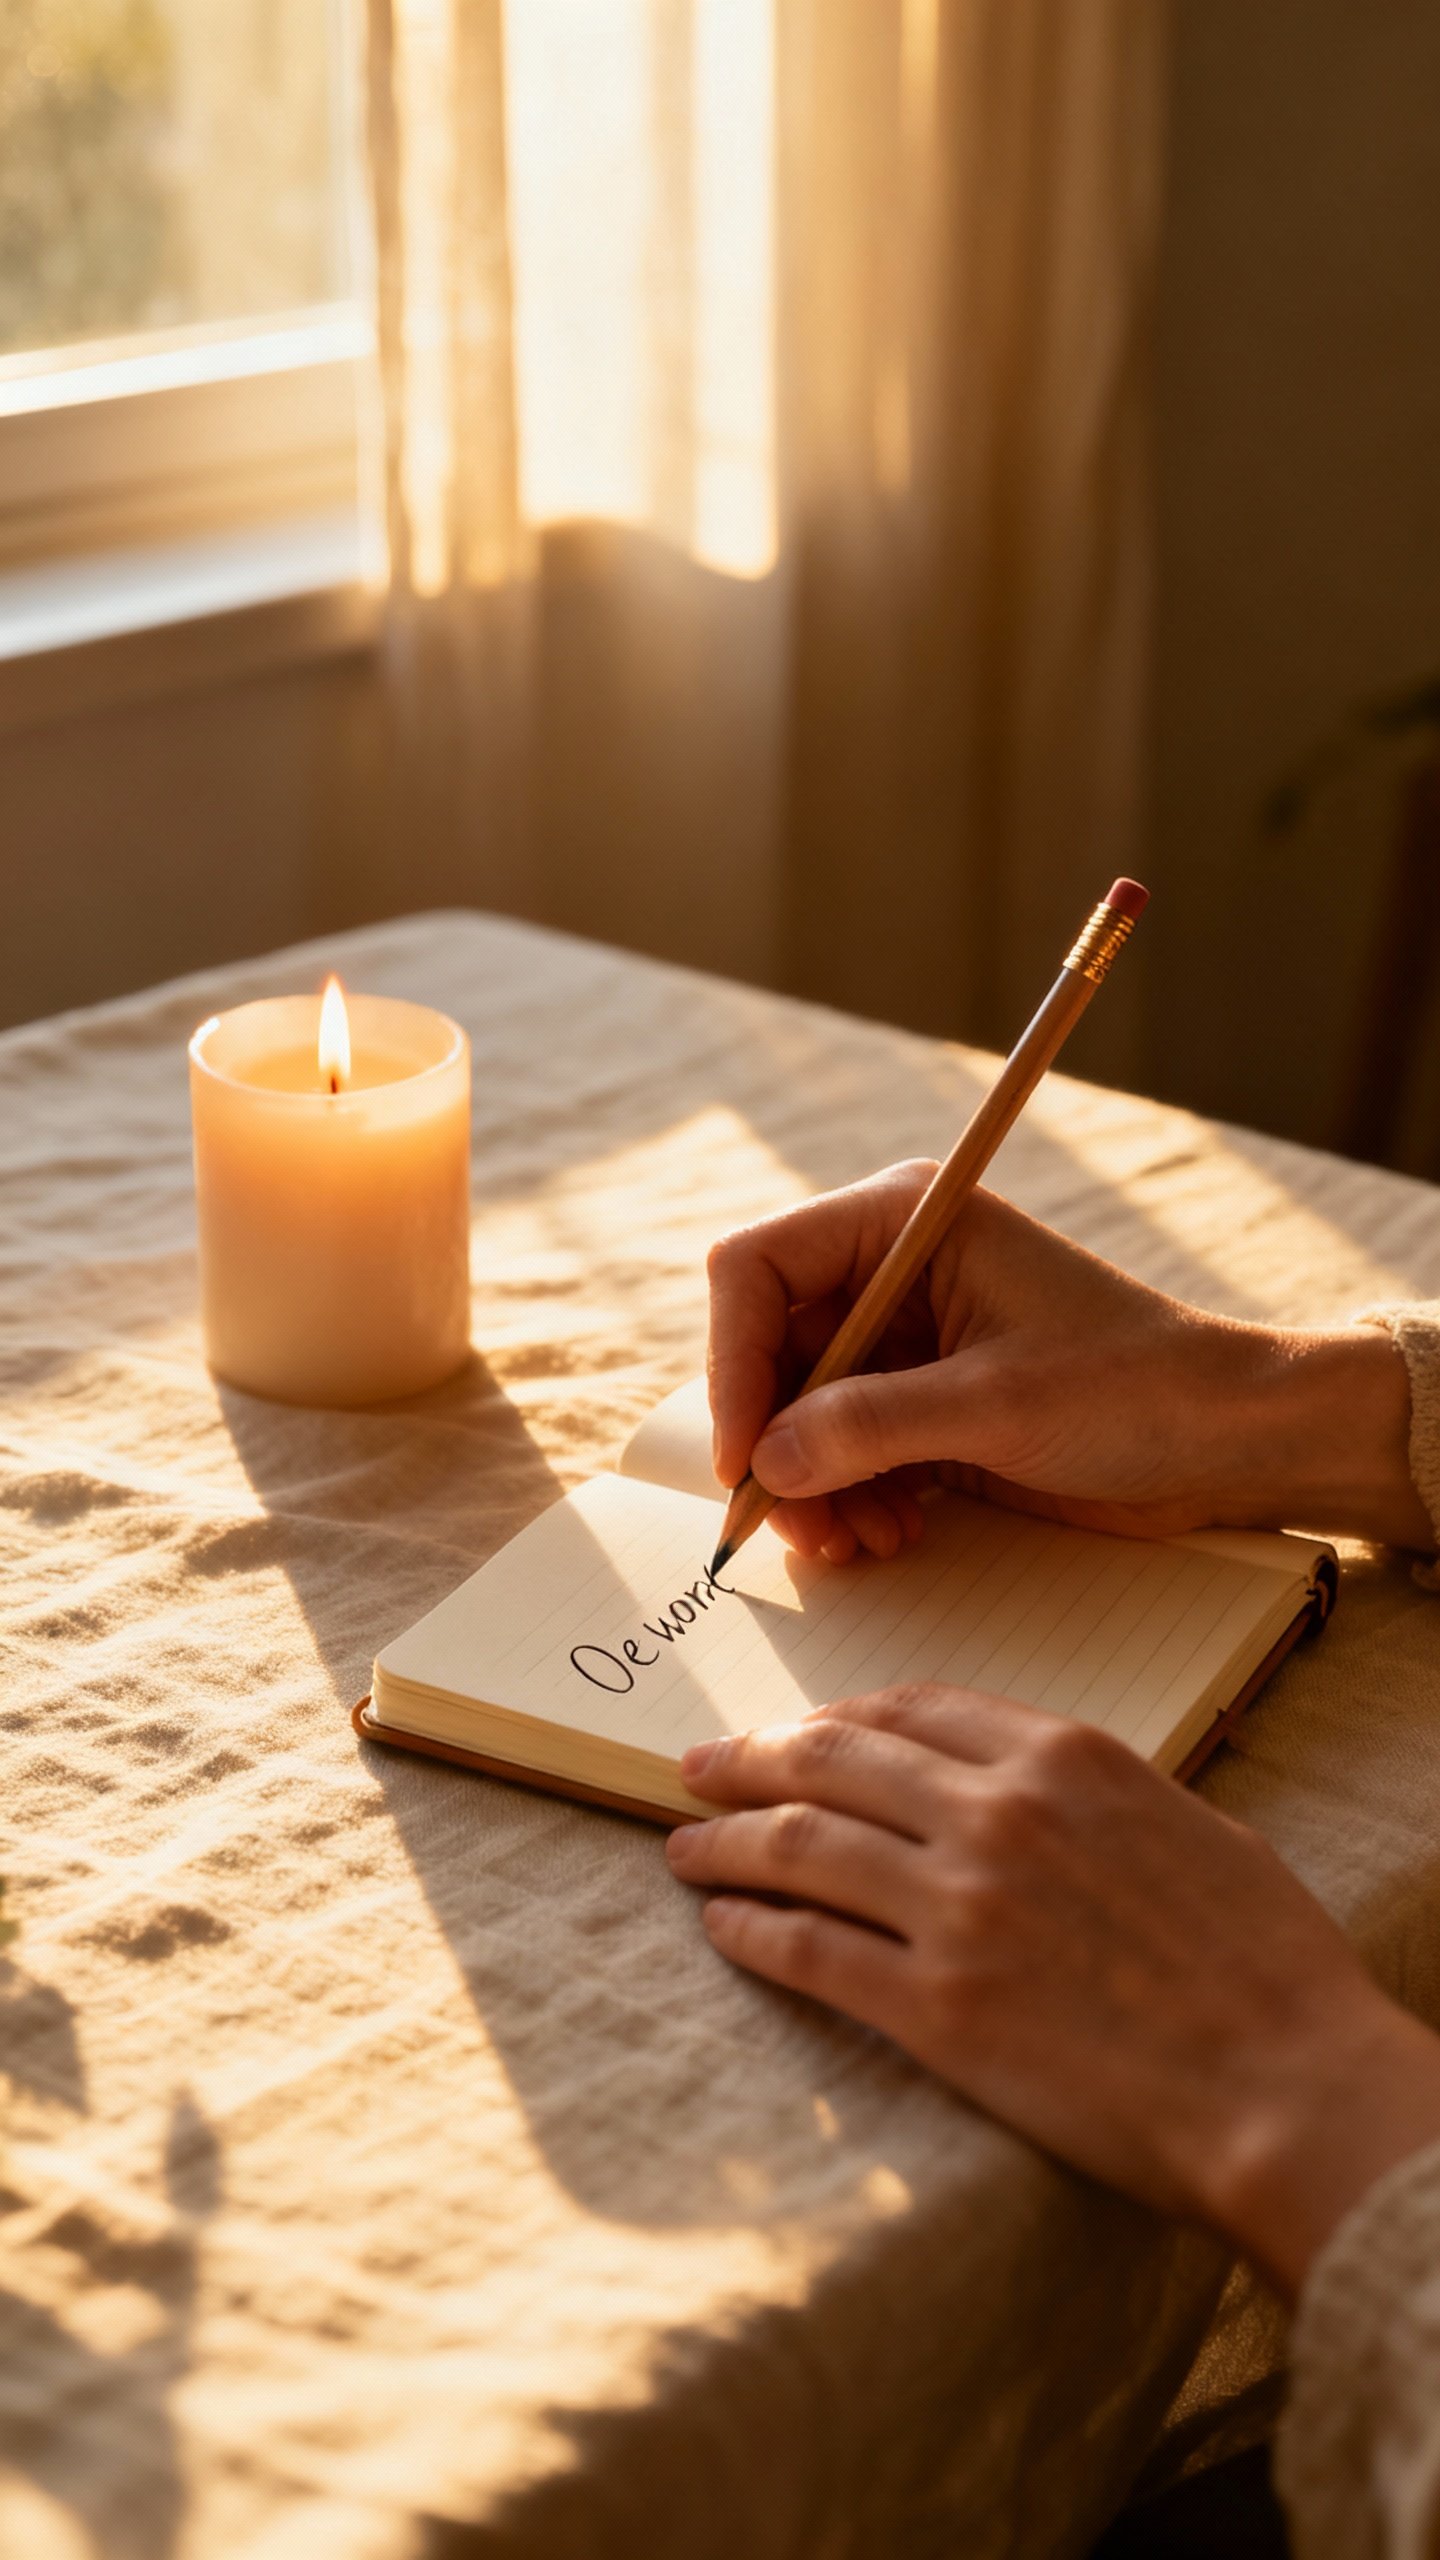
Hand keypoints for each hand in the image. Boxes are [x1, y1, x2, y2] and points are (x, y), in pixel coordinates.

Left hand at [667, 1688, 1439, 2294]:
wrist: (1285, 2087)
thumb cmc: (1265, 1965)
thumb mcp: (1190, 1828)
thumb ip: (1096, 1796)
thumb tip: (1041, 1794)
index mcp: (1062, 1758)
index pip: (907, 1710)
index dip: (832, 1718)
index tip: (790, 1731)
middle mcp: (995, 1814)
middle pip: (832, 1760)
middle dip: (750, 1758)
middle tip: (696, 1768)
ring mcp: (957, 1909)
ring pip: (798, 1847)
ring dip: (723, 1841)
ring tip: (681, 1845)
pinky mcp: (934, 2009)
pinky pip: (807, 1951)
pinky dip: (747, 1929)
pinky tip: (717, 1923)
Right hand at [705, 1165, 1428, 1559]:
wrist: (1228, 1441)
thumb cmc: (1136, 1389)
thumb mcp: (995, 1405)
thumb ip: (869, 1426)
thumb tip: (765, 1460)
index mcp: (906, 1220)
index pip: (759, 1268)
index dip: (735, 1361)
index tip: (744, 1455)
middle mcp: (893, 1271)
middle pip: (769, 1348)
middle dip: (774, 1441)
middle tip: (792, 1524)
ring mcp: (907, 1340)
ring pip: (798, 1410)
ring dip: (810, 1484)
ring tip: (852, 1544)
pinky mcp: (924, 1403)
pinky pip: (844, 1449)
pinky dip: (848, 1499)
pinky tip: (887, 1537)